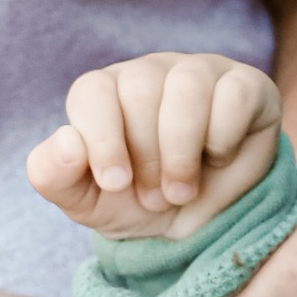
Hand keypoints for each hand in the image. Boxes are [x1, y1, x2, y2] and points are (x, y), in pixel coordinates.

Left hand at [28, 53, 281, 242]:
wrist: (199, 225)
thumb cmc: (137, 203)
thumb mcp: (88, 203)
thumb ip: (53, 176)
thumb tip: (66, 139)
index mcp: (104, 93)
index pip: (92, 90)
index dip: (102, 139)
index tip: (117, 184)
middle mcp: (149, 73)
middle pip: (140, 89)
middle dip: (147, 157)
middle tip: (154, 197)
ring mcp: (198, 72)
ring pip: (187, 86)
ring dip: (182, 151)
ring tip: (181, 190)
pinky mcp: (244, 84)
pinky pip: (234, 95)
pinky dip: (224, 140)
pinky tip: (219, 159)